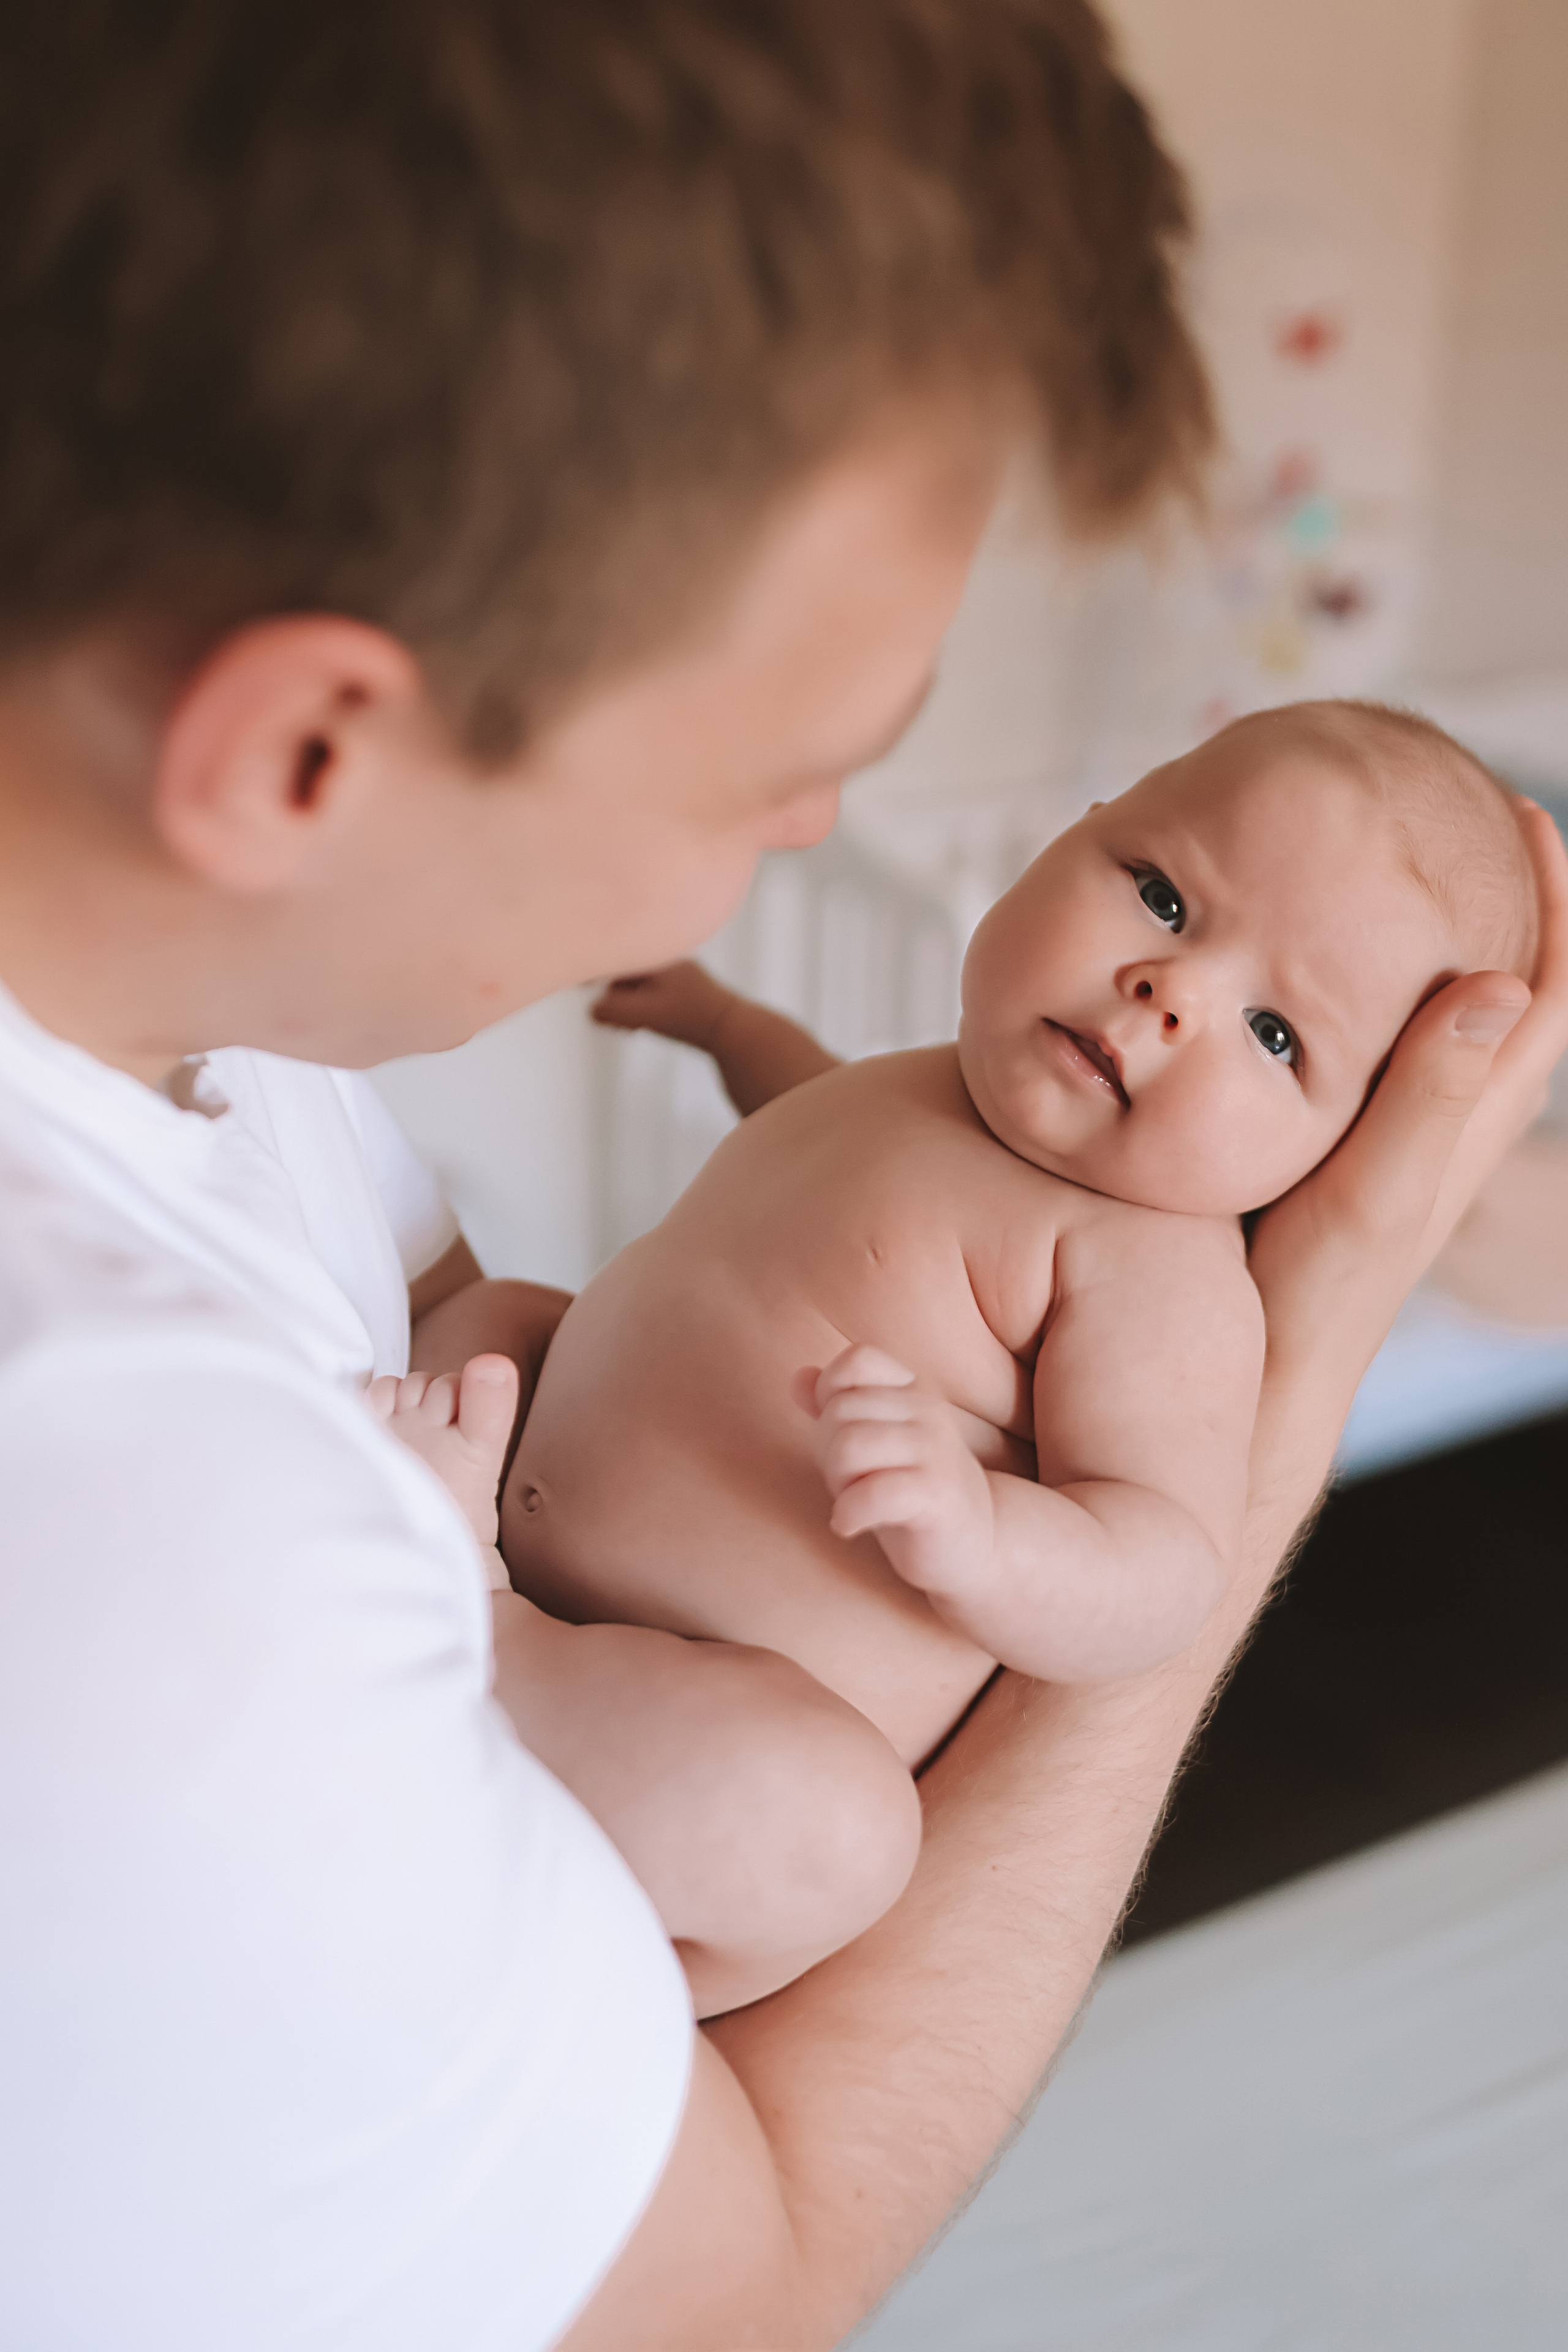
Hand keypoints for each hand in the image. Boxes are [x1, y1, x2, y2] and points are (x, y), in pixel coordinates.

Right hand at [590, 960, 734, 1049]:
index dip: (593, 969)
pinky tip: (644, 1026)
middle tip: (613, 1021)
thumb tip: (592, 1010)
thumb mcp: (642, 1014)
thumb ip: (610, 1011)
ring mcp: (678, 973)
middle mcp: (666, 959)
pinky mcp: (685, 989)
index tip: (577, 983)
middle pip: (624, 971)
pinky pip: (653, 993)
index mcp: (653, 957)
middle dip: (613, 996)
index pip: (614, 955)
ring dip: (628, 1005)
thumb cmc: (689, 1017)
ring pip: (639, 985)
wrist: (731, 1029)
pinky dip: (643, 1008)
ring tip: (631, 1028)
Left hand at [801, 1345, 994, 1596]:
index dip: (830, 1395)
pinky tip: (850, 1526)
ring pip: (850, 1446)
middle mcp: (928, 1411)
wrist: (974, 1543)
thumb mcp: (870, 1444)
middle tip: (848, 1483)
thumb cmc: (911, 1491)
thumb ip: (834, 1408)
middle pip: (840, 1410)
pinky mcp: (939, 1494)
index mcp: (912, 1391)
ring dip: (838, 1482)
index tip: (841, 1435)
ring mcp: (937, 1450)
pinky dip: (848, 1513)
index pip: (858, 1360)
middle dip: (828, 1453)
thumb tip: (798, 1377)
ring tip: (853, 1501)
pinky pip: (873, 1492)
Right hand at [1247, 799, 1567, 1459]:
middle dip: (1490, 899)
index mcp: (1464, 1120)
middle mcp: (1440, 1122)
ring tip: (1380, 867)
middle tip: (1446, 815)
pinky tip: (1302, 968)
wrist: (1245, 1392)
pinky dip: (1360, 991)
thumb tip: (1500, 984)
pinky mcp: (1339, 1152)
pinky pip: (1373, 1047)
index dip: (1555, 902)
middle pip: (1499, 987)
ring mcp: (1392, 1137)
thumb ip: (1430, 1099)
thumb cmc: (1308, 1312)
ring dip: (1426, 939)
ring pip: (1434, 1015)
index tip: (1518, 815)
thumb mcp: (1375, 1201)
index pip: (1547, 993)